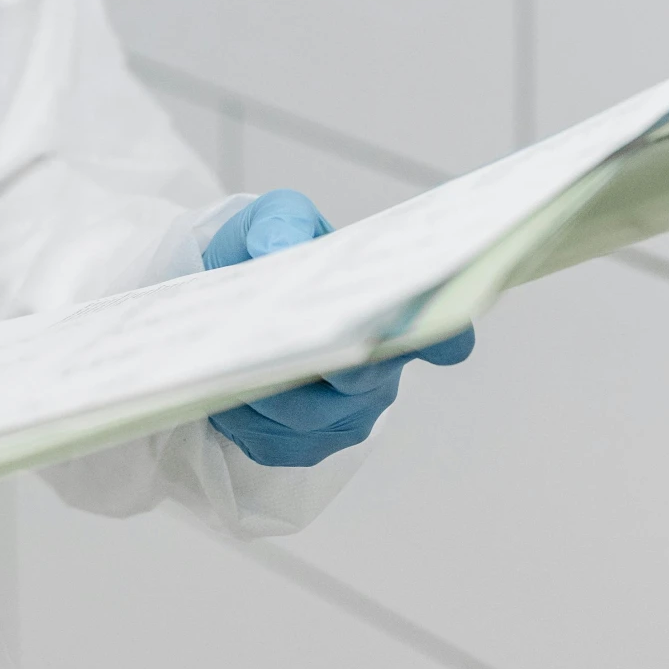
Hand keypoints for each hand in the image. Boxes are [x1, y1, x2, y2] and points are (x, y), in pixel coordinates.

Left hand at [202, 190, 474, 467]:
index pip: (438, 333)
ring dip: (271, 390)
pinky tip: (225, 393)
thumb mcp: (271, 221)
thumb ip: (281, 223)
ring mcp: (345, 417)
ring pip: (311, 415)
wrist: (225, 300)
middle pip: (361, 380)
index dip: (443, 338)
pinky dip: (247, 420)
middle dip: (326, 362)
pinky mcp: (302, 446)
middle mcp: (377, 373)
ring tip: (231, 360)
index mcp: (384, 313)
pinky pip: (278, 443)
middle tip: (292, 342)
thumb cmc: (262, 254)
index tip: (442, 337)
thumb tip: (277, 247)